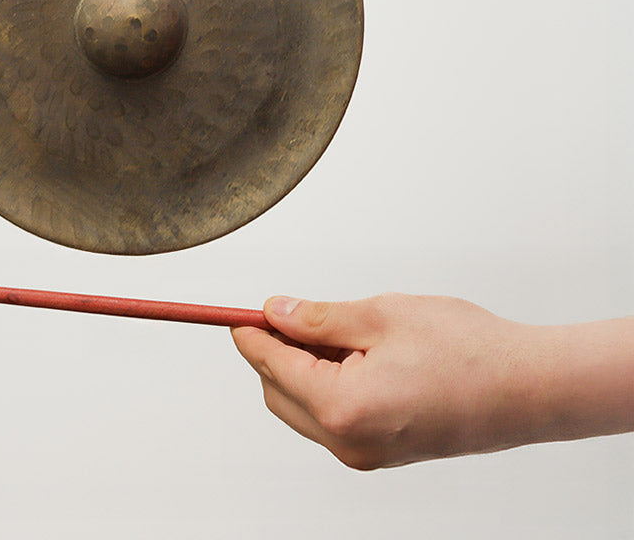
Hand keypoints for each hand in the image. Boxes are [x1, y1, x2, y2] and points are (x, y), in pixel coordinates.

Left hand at [232, 294, 633, 468]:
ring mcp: (366, 454)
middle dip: (274, 352)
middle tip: (291, 312)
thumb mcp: (380, 315)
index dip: (251, 334)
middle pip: (278, 393)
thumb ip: (318, 318)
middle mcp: (348, 442)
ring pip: (303, 408)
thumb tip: (275, 312)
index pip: (271, 366)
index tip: (237, 312)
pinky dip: (326, 386)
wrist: (529, 389)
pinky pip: (332, 418)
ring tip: (336, 331)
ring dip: (301, 369)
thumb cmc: (466, 350)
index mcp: (342, 407)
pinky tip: (353, 355)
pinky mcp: (383, 453)